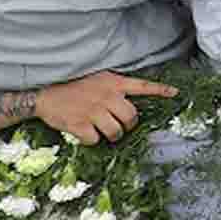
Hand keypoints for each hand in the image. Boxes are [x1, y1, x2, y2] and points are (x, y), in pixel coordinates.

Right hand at [34, 72, 179, 144]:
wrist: (44, 92)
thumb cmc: (72, 85)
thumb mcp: (97, 78)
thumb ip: (114, 87)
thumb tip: (129, 102)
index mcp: (113, 83)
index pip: (142, 86)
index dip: (160, 90)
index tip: (176, 93)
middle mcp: (106, 96)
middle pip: (132, 117)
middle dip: (129, 126)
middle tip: (121, 127)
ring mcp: (93, 110)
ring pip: (116, 131)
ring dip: (113, 136)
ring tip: (106, 133)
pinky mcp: (80, 124)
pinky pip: (95, 140)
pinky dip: (92, 141)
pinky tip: (85, 133)